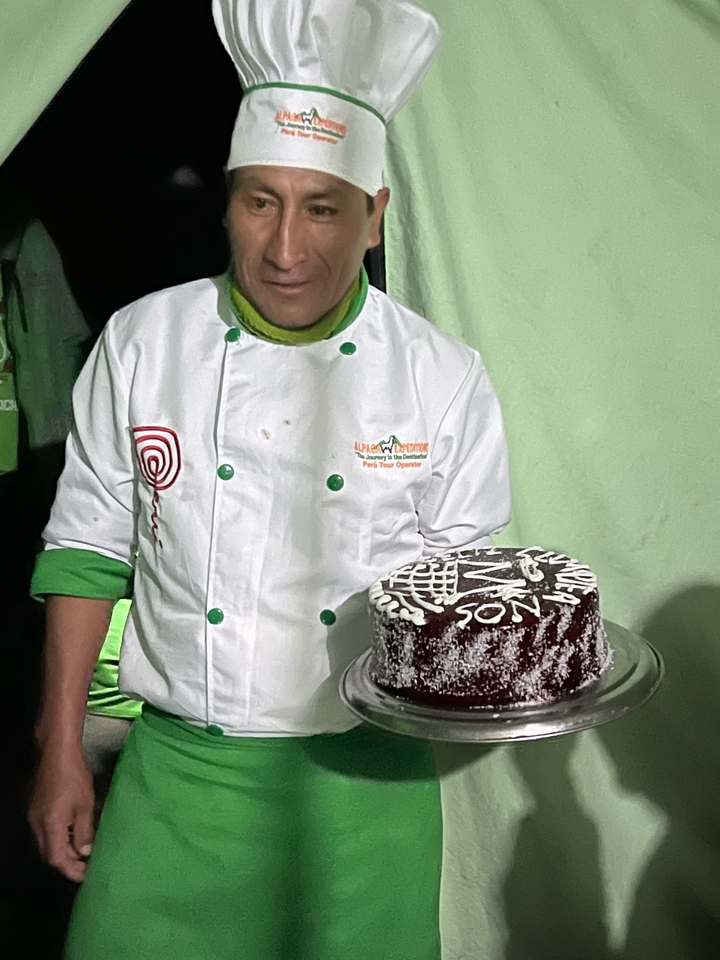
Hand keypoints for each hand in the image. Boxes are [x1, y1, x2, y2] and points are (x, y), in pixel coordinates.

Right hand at [28, 742, 95, 881]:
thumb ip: (85, 831)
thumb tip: (85, 852)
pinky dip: (59, 837)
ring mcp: (34, 815)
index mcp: (50, 824)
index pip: (56, 859)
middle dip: (68, 863)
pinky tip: (74, 833)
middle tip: (88, 864)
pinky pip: (45, 831)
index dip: (71, 870)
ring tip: (84, 850)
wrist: (56, 750)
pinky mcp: (36, 807)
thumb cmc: (74, 774)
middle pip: (49, 854)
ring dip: (64, 850)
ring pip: (47, 843)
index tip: (87, 875)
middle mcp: (37, 824)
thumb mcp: (86, 804)